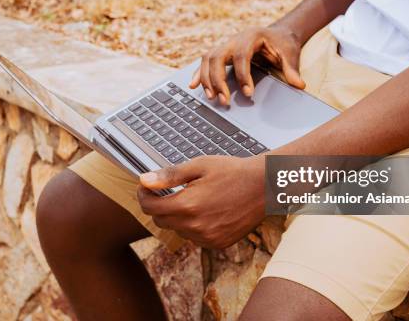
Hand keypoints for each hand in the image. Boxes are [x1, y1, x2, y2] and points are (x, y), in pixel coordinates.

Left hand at [137, 155, 265, 248]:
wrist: (264, 185)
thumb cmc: (233, 171)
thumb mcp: (199, 166)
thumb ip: (169, 175)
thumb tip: (144, 180)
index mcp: (188, 205)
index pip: (150, 208)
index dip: (144, 196)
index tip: (146, 187)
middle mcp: (196, 226)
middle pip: (161, 221)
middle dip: (159, 206)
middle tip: (167, 190)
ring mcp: (208, 238)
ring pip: (178, 230)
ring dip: (178, 217)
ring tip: (193, 198)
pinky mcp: (218, 243)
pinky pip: (195, 237)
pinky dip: (194, 226)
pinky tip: (206, 210)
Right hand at [190, 25, 305, 104]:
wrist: (278, 34)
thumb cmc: (283, 44)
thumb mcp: (290, 54)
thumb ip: (292, 69)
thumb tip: (300, 85)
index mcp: (250, 36)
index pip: (241, 56)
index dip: (242, 75)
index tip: (248, 94)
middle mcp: (234, 38)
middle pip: (217, 57)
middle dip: (218, 80)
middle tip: (224, 101)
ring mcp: (225, 44)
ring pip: (208, 59)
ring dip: (206, 79)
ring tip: (212, 98)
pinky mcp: (221, 52)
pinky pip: (205, 61)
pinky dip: (198, 74)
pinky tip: (193, 86)